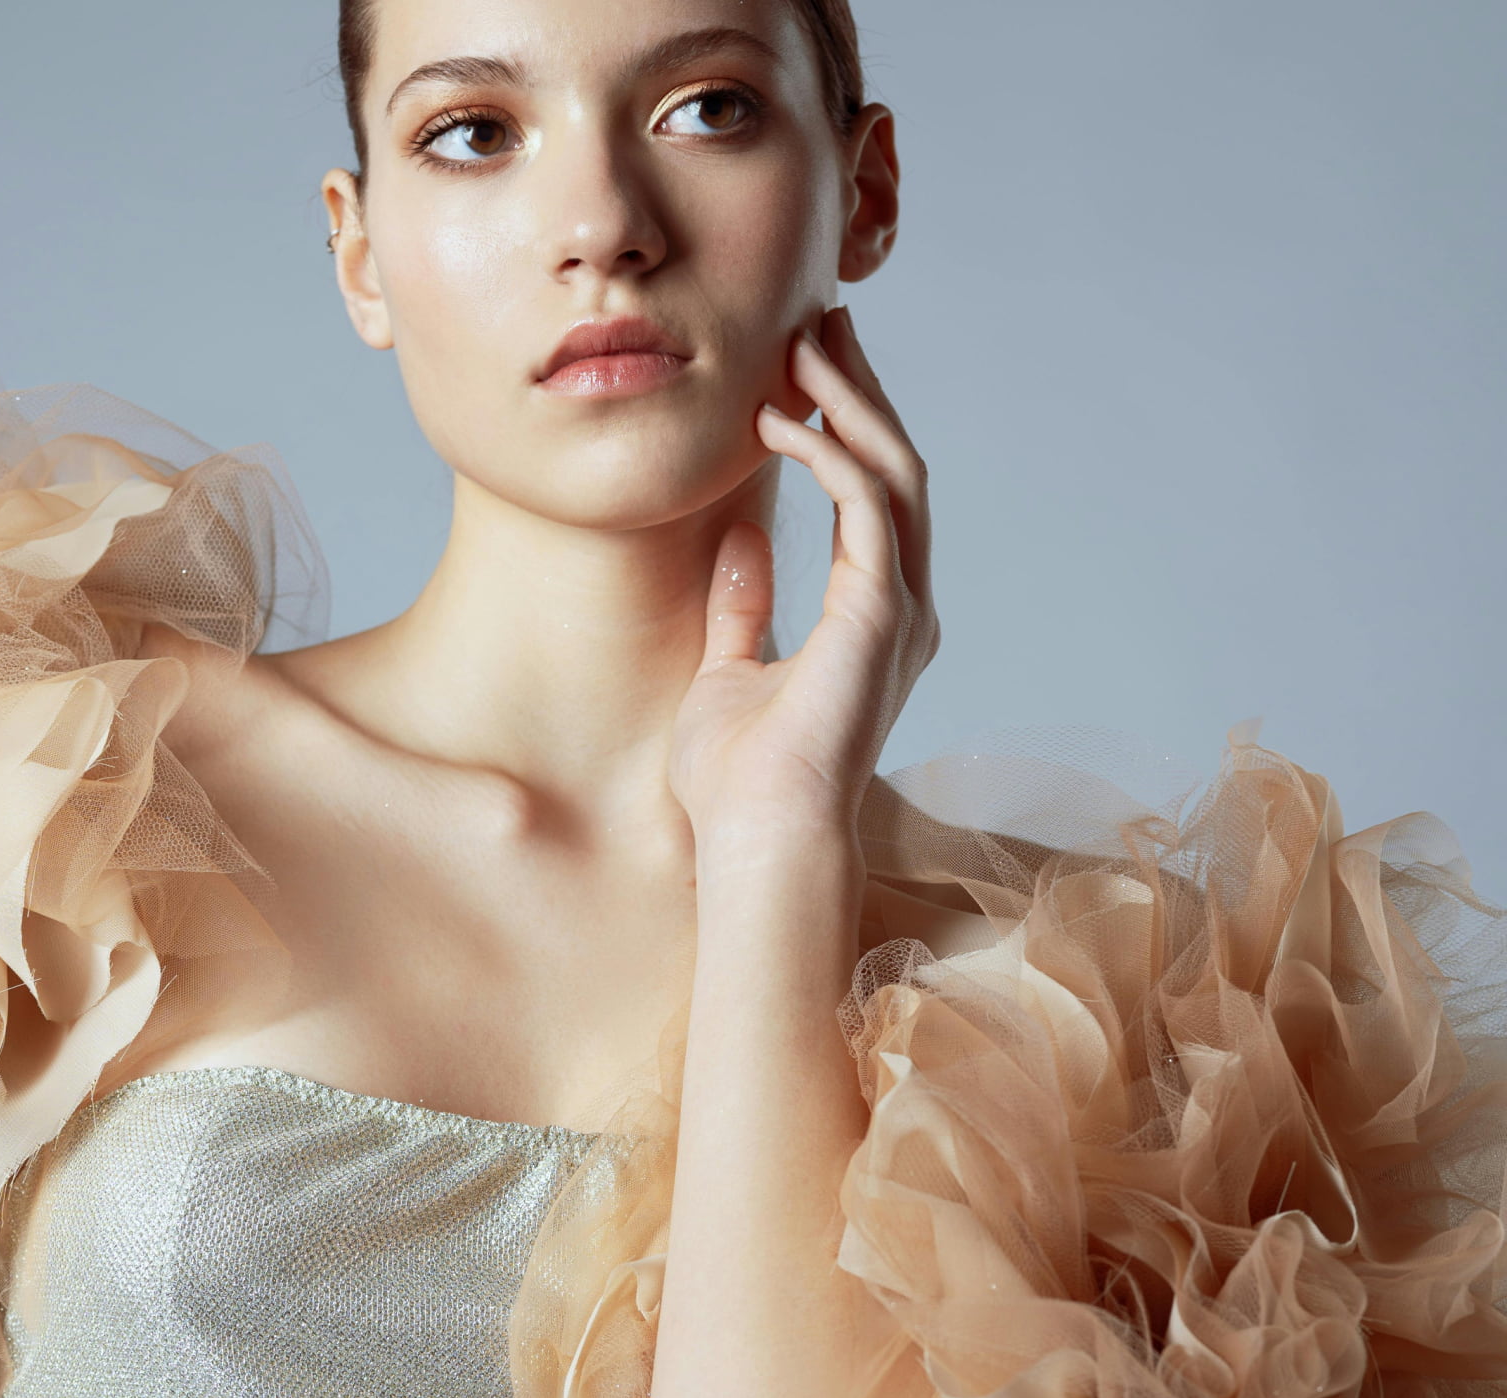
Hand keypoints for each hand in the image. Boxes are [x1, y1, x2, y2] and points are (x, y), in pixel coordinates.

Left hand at [668, 305, 937, 858]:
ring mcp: (899, 611)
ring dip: (850, 403)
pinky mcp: (880, 615)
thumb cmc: (738, 780)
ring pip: (892, 475)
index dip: (846, 426)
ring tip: (803, 344)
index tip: (806, 371)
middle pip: (893, 469)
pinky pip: (866, 507)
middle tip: (820, 323)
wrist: (756, 841)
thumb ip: (744, 605)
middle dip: (859, 390)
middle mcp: (901, 607)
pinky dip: (829, 454)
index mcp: (873, 618)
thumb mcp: (729, 670)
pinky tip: (781, 420)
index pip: (872, 498)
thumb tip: (736, 540)